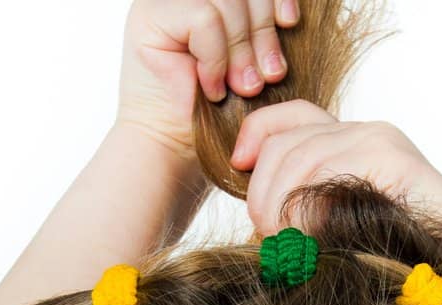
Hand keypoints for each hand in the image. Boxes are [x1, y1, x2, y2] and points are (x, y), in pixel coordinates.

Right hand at [117, 0, 301, 162]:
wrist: (174, 152)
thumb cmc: (214, 118)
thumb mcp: (250, 66)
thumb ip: (263, 32)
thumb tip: (292, 12)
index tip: (290, 24)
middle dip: (262, 33)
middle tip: (264, 79)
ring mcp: (166, 1)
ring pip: (226, 1)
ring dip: (240, 51)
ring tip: (241, 89)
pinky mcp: (149, 15)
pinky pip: (204, 18)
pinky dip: (215, 58)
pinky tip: (212, 88)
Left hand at [229, 100, 441, 238]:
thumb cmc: (407, 272)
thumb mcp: (345, 238)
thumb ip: (310, 218)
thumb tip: (258, 228)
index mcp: (355, 146)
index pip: (290, 118)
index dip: (256, 136)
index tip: (237, 169)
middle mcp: (367, 133)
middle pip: (284, 140)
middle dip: (260, 191)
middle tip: (264, 239)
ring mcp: (381, 142)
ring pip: (298, 156)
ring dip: (277, 205)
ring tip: (283, 249)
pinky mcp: (392, 159)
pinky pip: (326, 170)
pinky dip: (303, 208)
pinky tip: (304, 242)